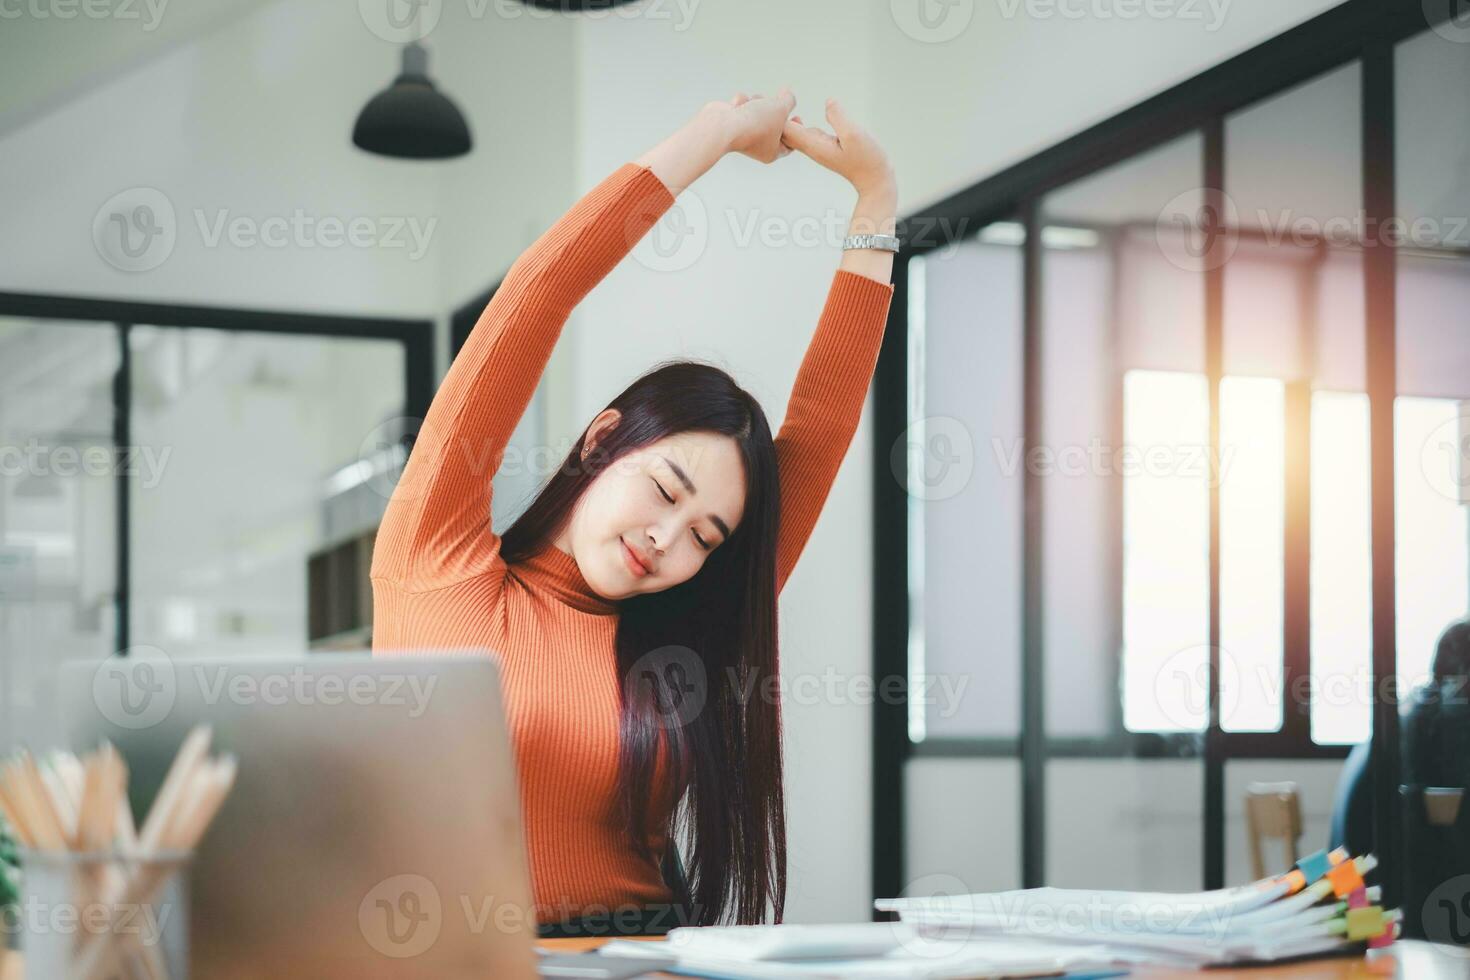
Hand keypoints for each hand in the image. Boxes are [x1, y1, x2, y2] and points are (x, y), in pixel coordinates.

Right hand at [712, 87, 797, 164]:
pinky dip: (741, 101)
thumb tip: (787, 93)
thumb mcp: (780, 108)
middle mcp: (756, 145)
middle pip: (773, 121)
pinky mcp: (730, 121)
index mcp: (772, 152)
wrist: (721, 127)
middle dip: (772, 107)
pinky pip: (743, 104)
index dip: (795, 129)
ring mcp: (742, 133)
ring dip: (757, 100)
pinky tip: (736, 107)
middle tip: (771, 104)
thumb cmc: (755, 123)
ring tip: (752, 103)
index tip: (797, 117)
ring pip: (757, 108)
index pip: (789, 143)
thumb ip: (788, 100)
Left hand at [780, 98, 895, 198]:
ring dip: (788, 118)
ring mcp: (817, 147)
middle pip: (783, 133)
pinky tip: (800, 114)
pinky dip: (800, 123)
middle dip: (778, 116)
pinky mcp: (824, 145)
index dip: (780, 113)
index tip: (783, 97)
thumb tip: (828, 101)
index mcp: (813, 144)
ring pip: (793, 133)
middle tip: (778, 95)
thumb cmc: (867, 159)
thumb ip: (839, 117)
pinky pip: (805, 133)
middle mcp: (811, 147)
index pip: (785, 129)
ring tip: (783, 100)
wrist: (875, 179)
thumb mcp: (854, 134)